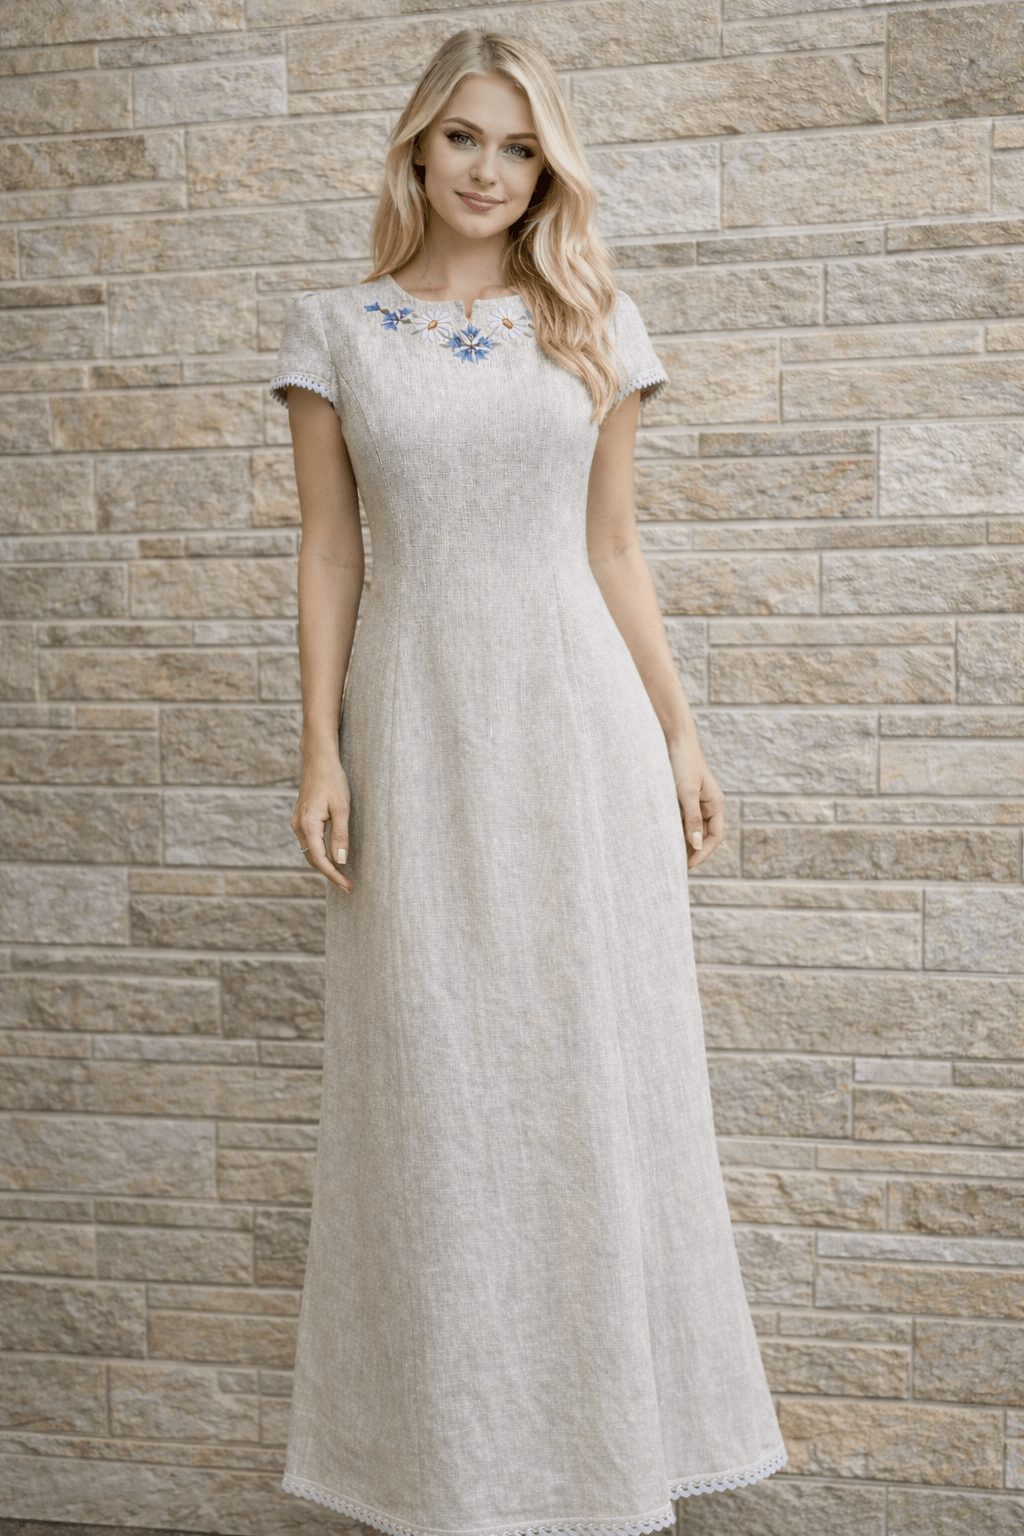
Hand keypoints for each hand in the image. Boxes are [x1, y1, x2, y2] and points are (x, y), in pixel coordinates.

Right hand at [291, 751, 353, 892]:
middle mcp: (298, 826)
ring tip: (343, 875)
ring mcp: (297, 822)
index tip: (348, 887)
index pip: (320, 860)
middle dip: (330, 873)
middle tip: (349, 886)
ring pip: (310, 851)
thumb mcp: (342, 808)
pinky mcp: (301, 818)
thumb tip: (340, 862)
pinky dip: (320, 852)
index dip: (334, 876)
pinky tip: (332, 857)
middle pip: (313, 859)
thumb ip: (340, 836)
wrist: (318, 759)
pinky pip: (310, 841)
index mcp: (308, 825)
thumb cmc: (332, 780)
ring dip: (325, 864)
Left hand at [667, 733, 723, 870]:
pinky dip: (675, 829)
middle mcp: (708, 806)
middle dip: (692, 851)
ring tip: (667, 855)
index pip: (714, 837)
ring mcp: (696, 802)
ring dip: (683, 842)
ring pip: (692, 829)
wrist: (675, 739)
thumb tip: (696, 845)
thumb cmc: (684, 763)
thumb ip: (692, 819)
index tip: (687, 865)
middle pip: (703, 836)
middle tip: (674, 866)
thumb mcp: (687, 792)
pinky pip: (682, 819)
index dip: (702, 853)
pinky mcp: (683, 798)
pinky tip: (663, 836)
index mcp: (715, 805)